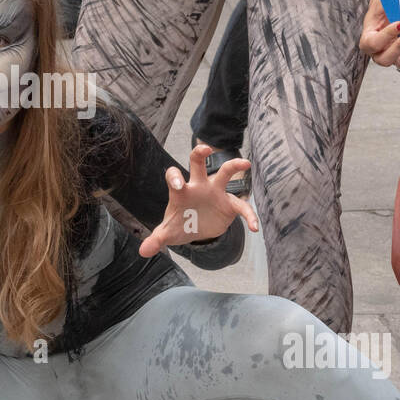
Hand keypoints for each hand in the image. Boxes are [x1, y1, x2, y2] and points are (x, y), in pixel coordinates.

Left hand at [139, 144, 259, 258]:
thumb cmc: (179, 225)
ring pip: (225, 173)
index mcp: (181, 191)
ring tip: (245, 163)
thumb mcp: (168, 234)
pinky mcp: (229, 204)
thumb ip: (156, 240)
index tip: (178, 184)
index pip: (174, 176)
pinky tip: (255, 227)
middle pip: (198, 164)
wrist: (197, 231)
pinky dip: (250, 215)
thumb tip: (143, 251)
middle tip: (205, 148)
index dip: (174, 177)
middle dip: (200, 154)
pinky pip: (242, 206)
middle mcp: (198, 186)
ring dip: (234, 166)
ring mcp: (216, 192)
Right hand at [359, 0, 399, 72]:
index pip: (372, 43)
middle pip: (384, 59)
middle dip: (398, 48)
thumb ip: (387, 2)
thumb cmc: (383, 7)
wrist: (390, 10)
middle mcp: (379, 51)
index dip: (386, 36)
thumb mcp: (381, 2)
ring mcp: (393, 56)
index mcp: (368, 38)